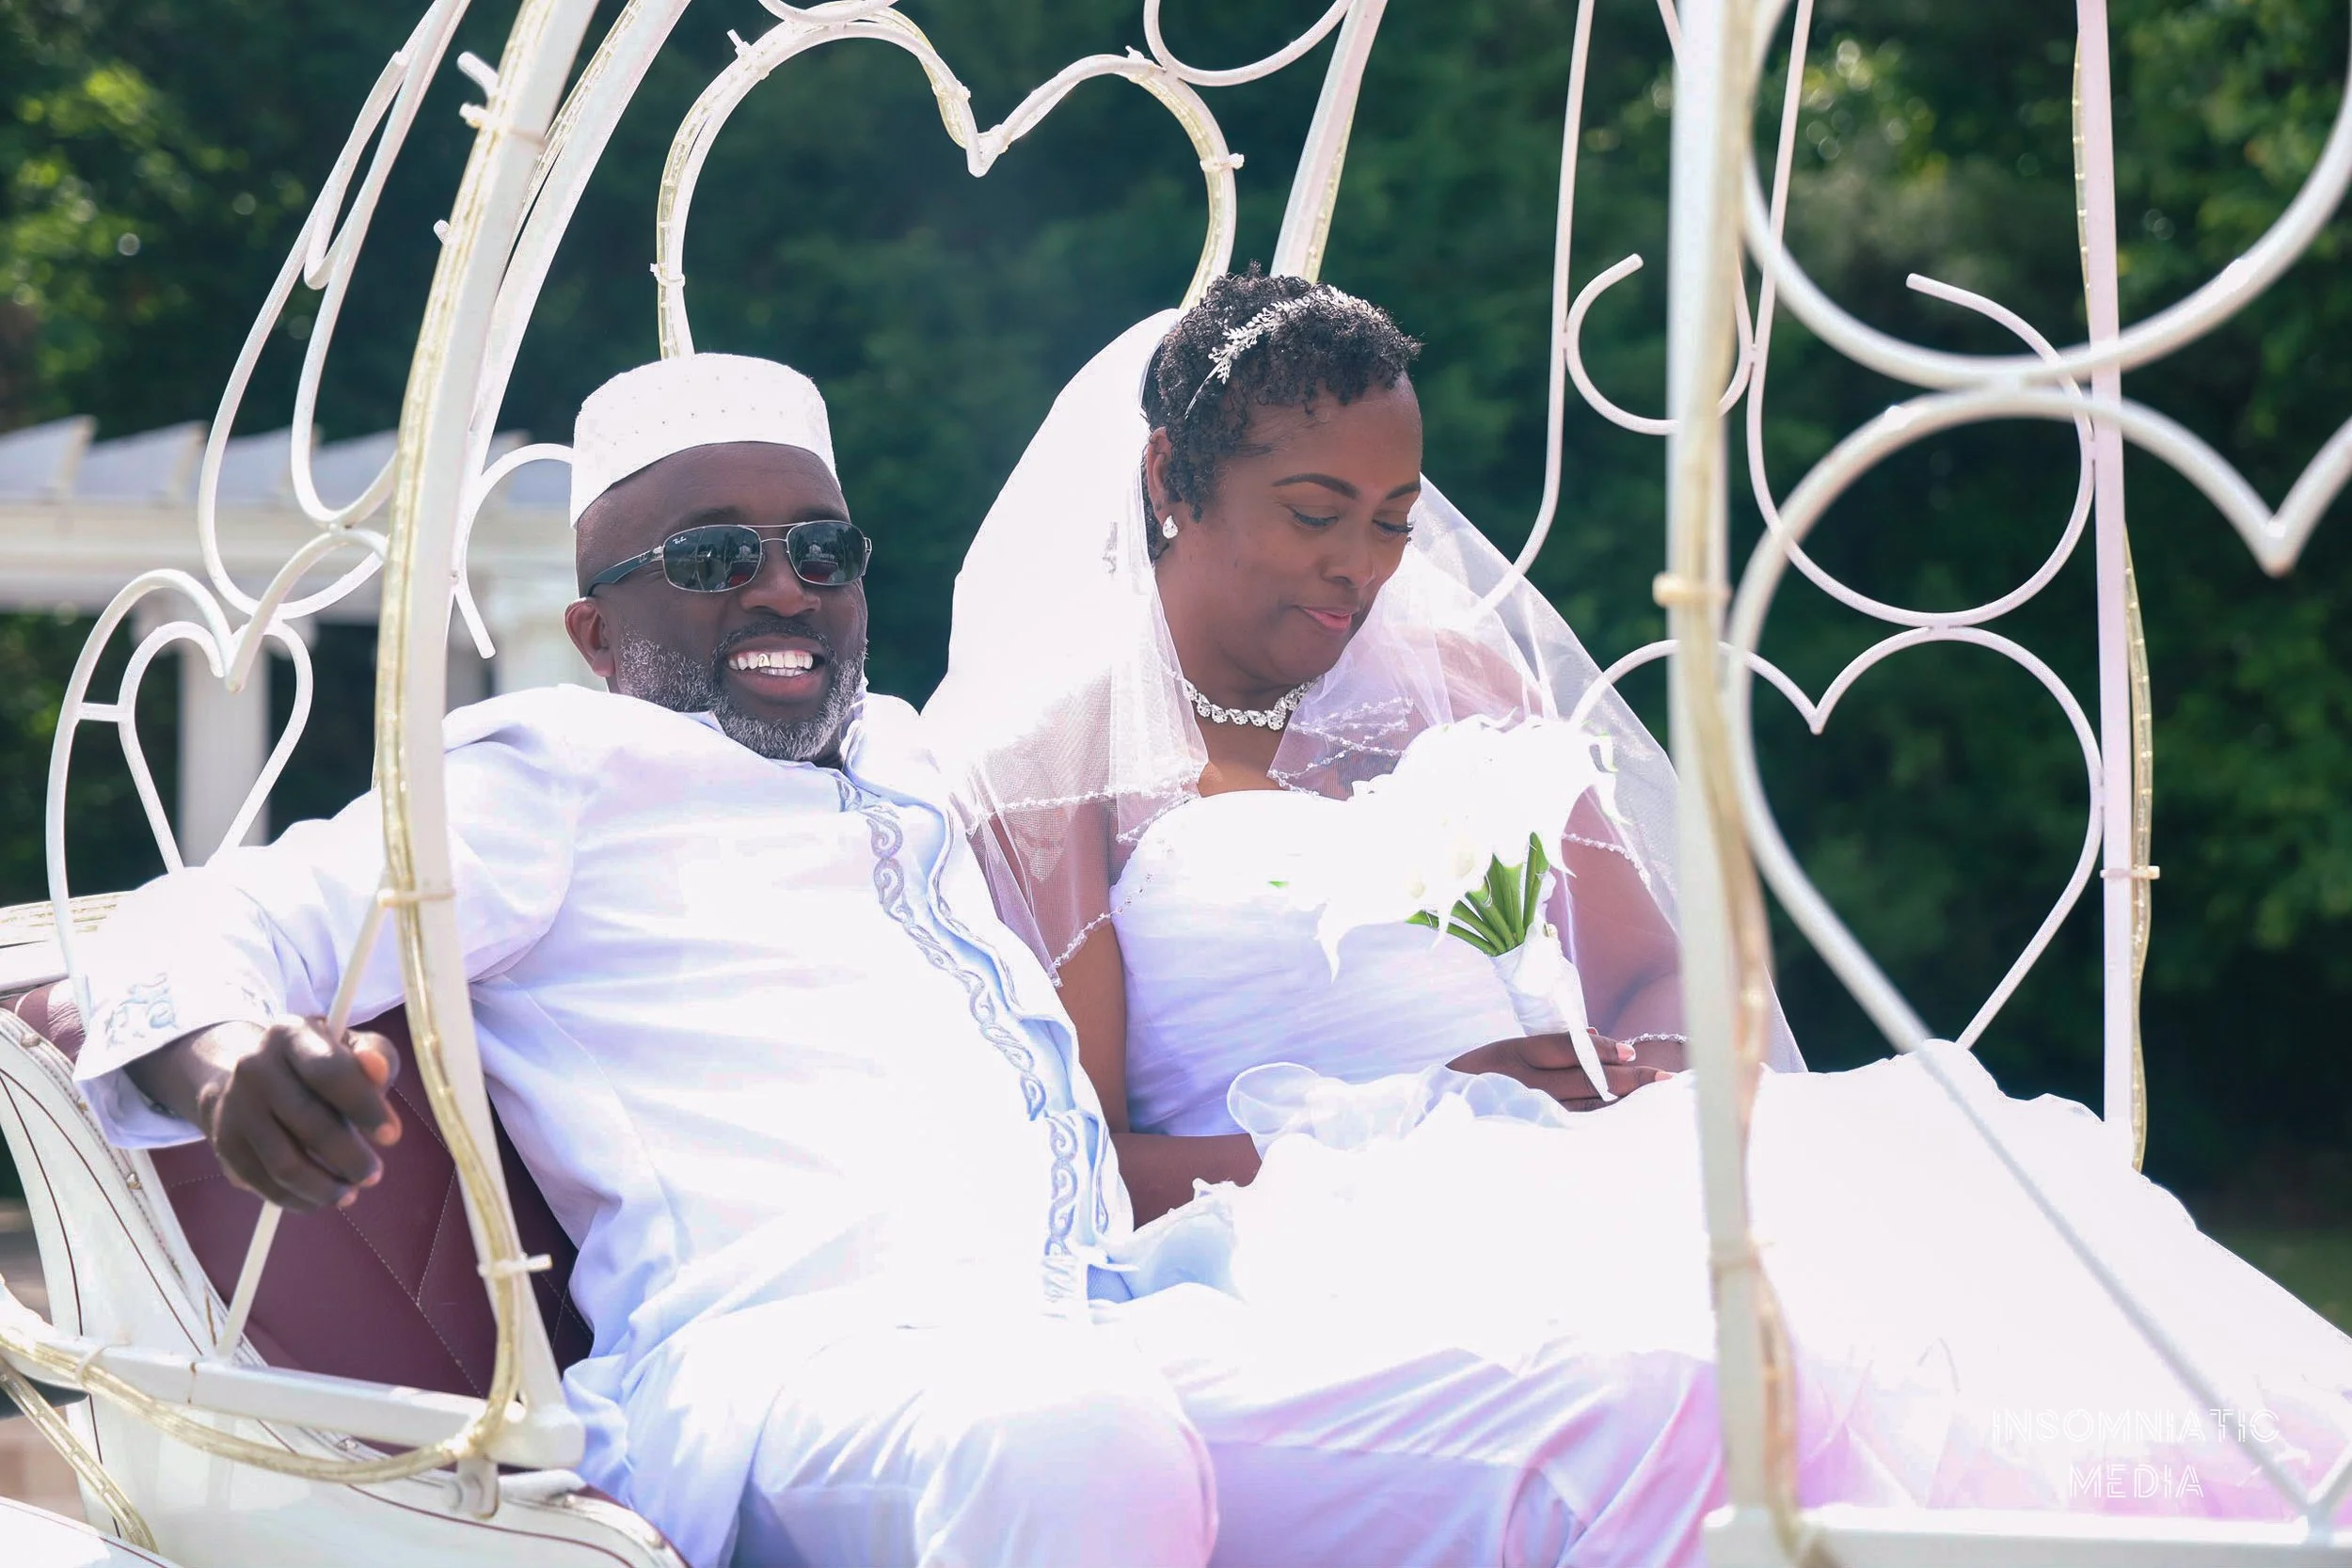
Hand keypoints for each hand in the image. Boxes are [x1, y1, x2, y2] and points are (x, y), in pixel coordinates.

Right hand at [130, 1017, 403, 1211]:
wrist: (247, 1074)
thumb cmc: (316, 1061)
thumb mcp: (349, 1046)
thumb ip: (375, 1055)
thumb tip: (378, 1068)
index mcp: (290, 1035)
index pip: (328, 1072)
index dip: (363, 1106)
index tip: (392, 1136)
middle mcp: (254, 1068)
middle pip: (306, 1122)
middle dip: (348, 1156)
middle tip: (374, 1174)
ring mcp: (233, 1107)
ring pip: (282, 1162)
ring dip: (323, 1186)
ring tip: (351, 1191)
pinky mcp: (224, 1143)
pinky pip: (263, 1183)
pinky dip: (297, 1199)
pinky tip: (321, 1198)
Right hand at [1448, 1029, 1672, 1110]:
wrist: (1439, 1112)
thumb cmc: (1478, 1076)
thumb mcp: (1504, 1049)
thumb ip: (1549, 1043)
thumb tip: (1592, 1032)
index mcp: (1513, 1054)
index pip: (1566, 1048)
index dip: (1601, 1049)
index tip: (1632, 1051)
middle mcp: (1521, 1083)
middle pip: (1583, 1079)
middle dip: (1626, 1079)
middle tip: (1662, 1079)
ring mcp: (1525, 1112)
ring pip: (1583, 1107)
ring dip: (1620, 1103)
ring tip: (1652, 1100)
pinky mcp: (1528, 1134)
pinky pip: (1571, 1128)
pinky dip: (1600, 1122)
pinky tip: (1623, 1120)